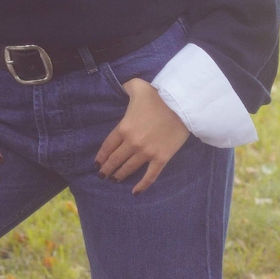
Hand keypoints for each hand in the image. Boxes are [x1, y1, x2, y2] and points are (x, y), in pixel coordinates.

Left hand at [95, 77, 189, 194]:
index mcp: (124, 128)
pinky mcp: (161, 158)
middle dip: (107, 169)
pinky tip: (135, 192)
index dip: (101, 157)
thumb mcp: (137, 86)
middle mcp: (132, 143)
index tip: (97, 164)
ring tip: (114, 180)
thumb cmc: (158, 95)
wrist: (182, 104)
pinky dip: (142, 185)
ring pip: (129, 168)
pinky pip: (150, 176)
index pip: (108, 146)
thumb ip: (125, 87)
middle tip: (103, 175)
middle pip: (115, 160)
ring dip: (120, 175)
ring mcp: (147, 153)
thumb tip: (121, 86)